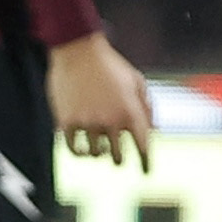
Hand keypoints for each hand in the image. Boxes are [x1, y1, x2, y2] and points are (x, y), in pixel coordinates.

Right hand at [49, 31, 154, 172]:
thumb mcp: (136, 81)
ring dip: (98, 154)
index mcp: (130, 111)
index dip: (145, 163)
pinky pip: (73, 147)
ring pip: (94, 153)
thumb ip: (147, 108)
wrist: (78, 49)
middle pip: (118, 156)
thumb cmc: (110, 65)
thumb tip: (154, 131)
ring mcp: (87, 122)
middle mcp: (110, 121)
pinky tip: (80, 150)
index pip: (143, 147)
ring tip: (99, 150)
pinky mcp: (67, 121)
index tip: (146, 172)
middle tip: (117, 159)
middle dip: (119, 159)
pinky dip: (78, 152)